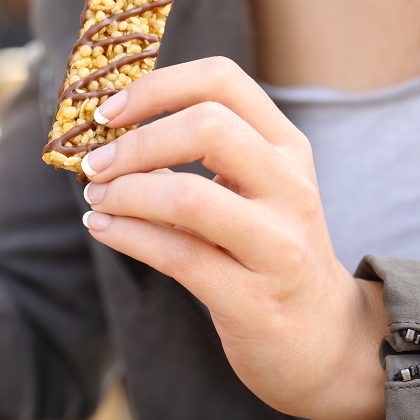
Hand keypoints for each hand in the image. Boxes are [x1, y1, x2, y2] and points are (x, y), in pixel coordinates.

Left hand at [80, 57, 386, 419]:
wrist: (324, 339)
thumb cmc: (266, 252)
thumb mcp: (251, 190)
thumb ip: (194, 156)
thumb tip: (109, 133)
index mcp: (286, 147)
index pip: (222, 80)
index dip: (155, 87)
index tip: (108, 111)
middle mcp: (290, 187)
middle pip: (208, 127)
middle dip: (135, 142)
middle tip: (95, 163)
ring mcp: (278, 244)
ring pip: (189, 197)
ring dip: (125, 194)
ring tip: (95, 198)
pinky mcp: (254, 299)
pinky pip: (178, 256)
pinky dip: (125, 236)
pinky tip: (101, 227)